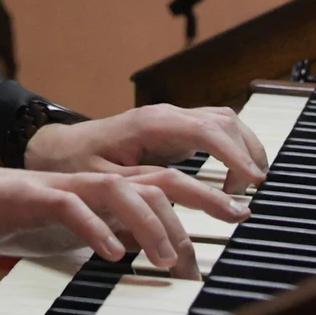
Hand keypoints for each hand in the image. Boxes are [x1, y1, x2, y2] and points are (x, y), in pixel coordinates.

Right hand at [0, 156, 249, 279]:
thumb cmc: (28, 217)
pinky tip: (112, 254)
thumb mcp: (86, 230)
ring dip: (152, 223)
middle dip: (203, 196)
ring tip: (168, 257)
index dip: (207, 195)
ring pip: (123, 191)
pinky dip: (96, 230)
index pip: (169, 183)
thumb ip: (121, 232)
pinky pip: (73, 207)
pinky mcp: (39, 196)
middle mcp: (97, 179)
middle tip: (236, 217)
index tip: (240, 214)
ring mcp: (70, 185)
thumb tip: (165, 255)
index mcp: (111, 185)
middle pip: (160, 178)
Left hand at [24, 105, 268, 194]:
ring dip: (243, 149)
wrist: (61, 148)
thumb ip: (139, 187)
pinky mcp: (176, 129)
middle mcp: (167, 115)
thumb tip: (175, 199)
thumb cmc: (79, 164)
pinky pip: (215, 131)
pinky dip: (232, 149)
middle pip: (224, 121)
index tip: (253, 180)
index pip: (206, 130)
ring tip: (245, 188)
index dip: (234, 154)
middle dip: (246, 152)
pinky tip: (233, 178)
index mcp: (151, 124)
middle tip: (250, 192)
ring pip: (224, 122)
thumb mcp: (104, 182)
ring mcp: (173, 119)